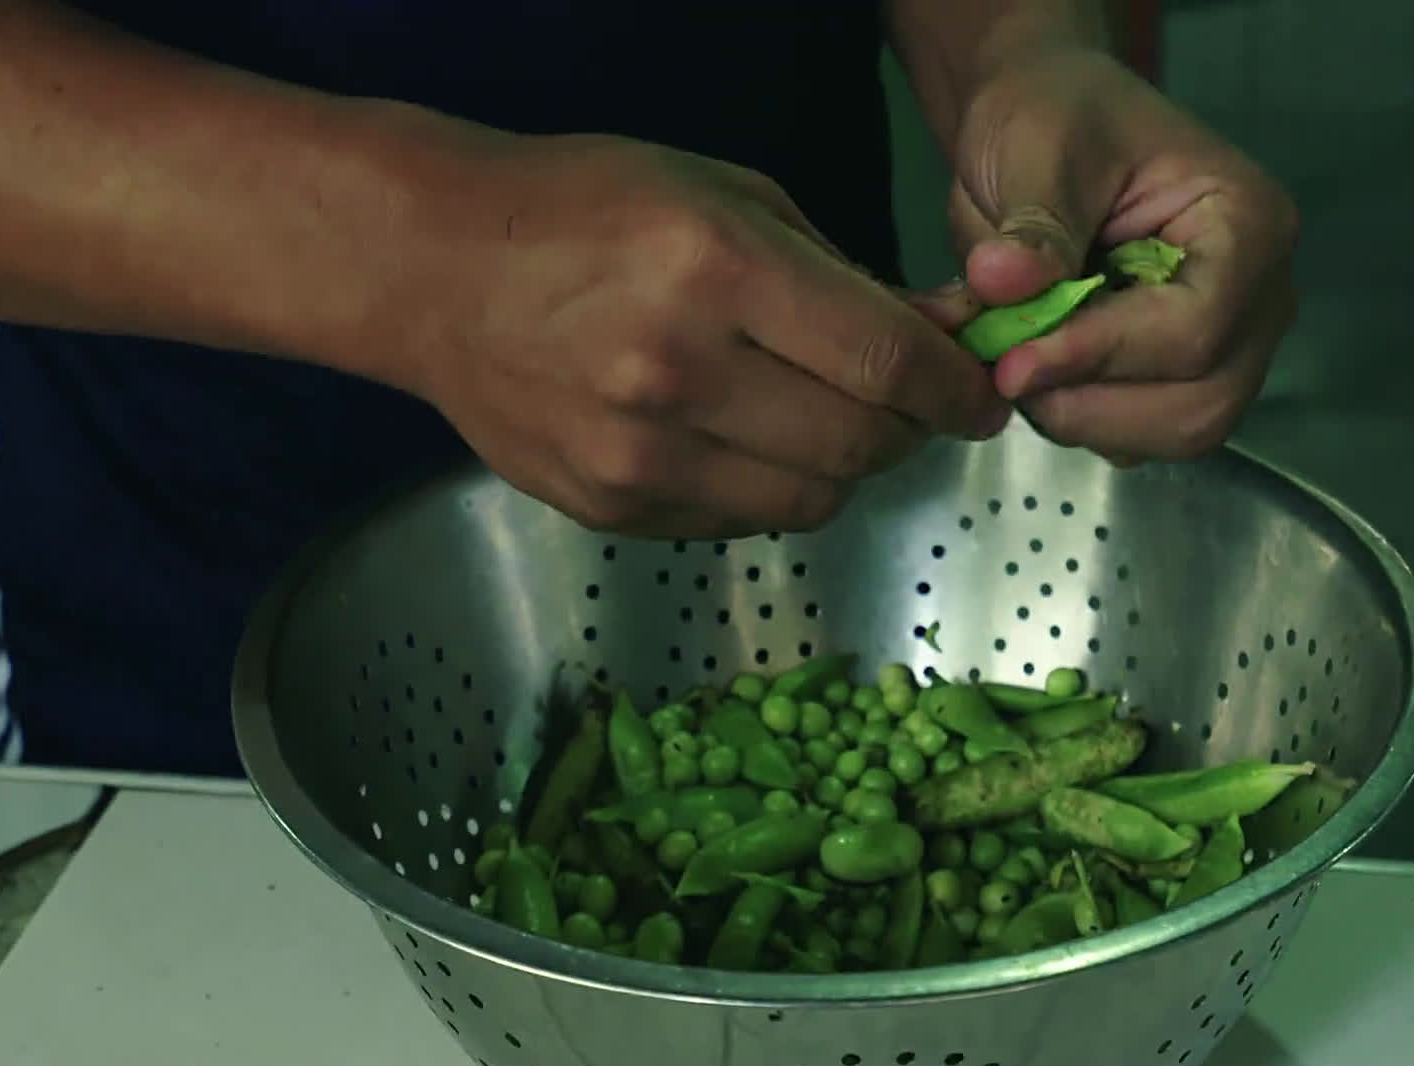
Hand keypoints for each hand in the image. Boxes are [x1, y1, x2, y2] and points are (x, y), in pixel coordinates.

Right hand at [362, 133, 1006, 537]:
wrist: (434, 269)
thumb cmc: (590, 209)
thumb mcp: (727, 196)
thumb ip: (840, 275)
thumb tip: (938, 339)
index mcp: (719, 269)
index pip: (886, 361)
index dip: (957, 391)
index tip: (980, 399)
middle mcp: (680, 371)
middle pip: (859, 445)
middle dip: (906, 430)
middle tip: (904, 406)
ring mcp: (639, 453)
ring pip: (809, 501)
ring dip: (843, 469)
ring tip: (824, 421)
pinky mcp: (610, 506)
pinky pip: (738, 522)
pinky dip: (768, 490)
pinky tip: (744, 439)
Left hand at [947, 49, 1298, 461]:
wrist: (1048, 127)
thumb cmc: (1055, 119)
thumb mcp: (1036, 148)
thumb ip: (1033, 224)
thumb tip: (1003, 284)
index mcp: (1247, 226)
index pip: (1193, 330)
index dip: (1099, 357)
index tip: (1010, 364)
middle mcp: (1262, 296)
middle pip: (1200, 403)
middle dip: (1093, 404)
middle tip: (1006, 373)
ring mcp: (1234, 343)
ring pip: (1179, 431)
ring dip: (1087, 419)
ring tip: (1019, 365)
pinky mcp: (1191, 376)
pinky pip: (1150, 434)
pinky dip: (1088, 420)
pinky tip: (1042, 374)